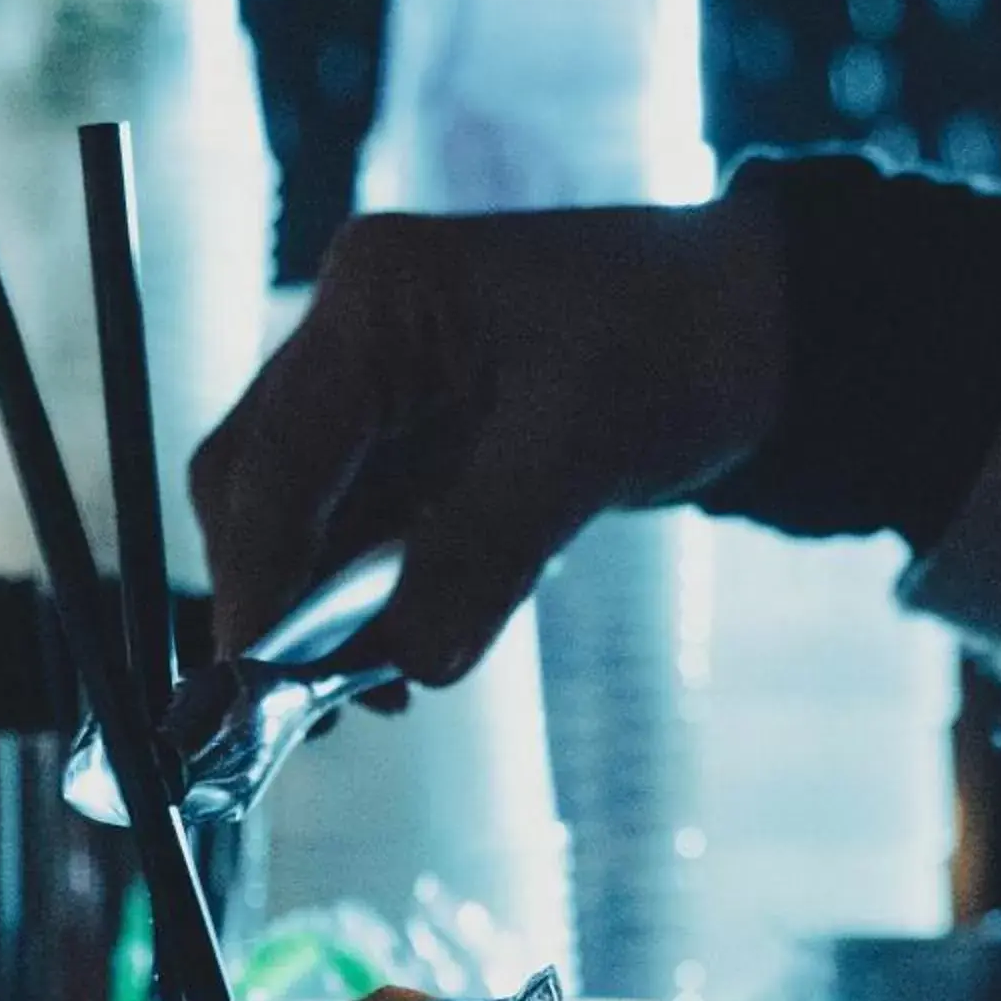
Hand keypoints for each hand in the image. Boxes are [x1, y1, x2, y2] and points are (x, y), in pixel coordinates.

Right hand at [190, 186, 787, 687]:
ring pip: (300, 528)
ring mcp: (376, 398)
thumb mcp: (583, 448)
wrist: (748, 329)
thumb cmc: (677, 342)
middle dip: (275, 598)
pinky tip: (412, 658)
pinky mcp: (410, 454)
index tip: (252, 673)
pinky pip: (359, 547)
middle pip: (254, 488)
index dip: (256, 572)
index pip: (272, 454)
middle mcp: (354, 340)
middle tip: (303, 702)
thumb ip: (484, 554)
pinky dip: (373, 609)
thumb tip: (409, 661)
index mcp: (377, 298)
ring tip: (379, 693)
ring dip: (322, 617)